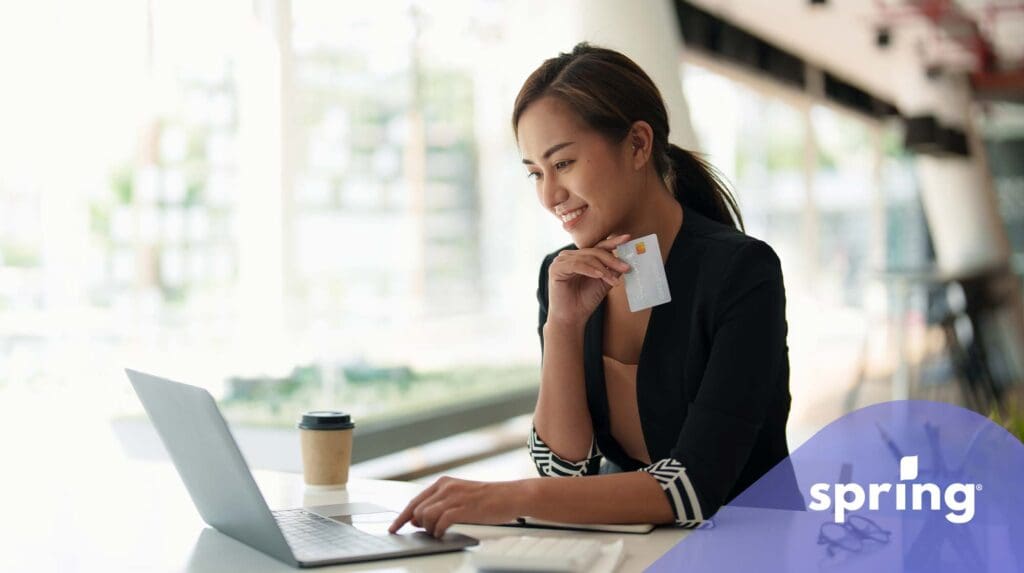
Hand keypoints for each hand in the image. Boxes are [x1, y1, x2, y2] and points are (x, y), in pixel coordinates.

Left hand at [387, 477, 525, 537]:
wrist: (511, 496)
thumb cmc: (487, 498)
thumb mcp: (459, 496)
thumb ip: (438, 505)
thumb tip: (417, 519)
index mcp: (443, 483)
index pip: (414, 501)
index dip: (402, 517)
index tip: (393, 528)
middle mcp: (446, 488)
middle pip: (417, 510)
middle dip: (417, 525)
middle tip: (426, 532)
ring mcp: (454, 497)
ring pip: (426, 517)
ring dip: (429, 529)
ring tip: (439, 532)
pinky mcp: (463, 508)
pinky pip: (440, 523)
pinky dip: (438, 531)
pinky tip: (443, 533)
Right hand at [546, 234, 631, 326]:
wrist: (572, 318)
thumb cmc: (585, 301)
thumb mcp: (603, 282)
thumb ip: (612, 270)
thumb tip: (625, 260)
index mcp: (580, 257)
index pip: (598, 246)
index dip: (613, 242)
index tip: (627, 239)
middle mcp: (569, 256)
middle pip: (594, 251)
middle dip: (611, 260)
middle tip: (625, 267)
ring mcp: (561, 261)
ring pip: (587, 258)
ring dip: (603, 269)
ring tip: (613, 280)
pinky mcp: (556, 268)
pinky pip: (576, 265)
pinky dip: (590, 270)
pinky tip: (599, 275)